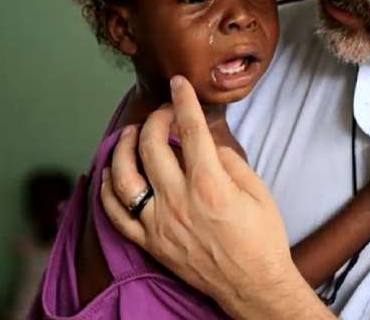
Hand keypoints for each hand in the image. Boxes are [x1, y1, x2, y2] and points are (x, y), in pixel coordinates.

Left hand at [100, 75, 331, 318]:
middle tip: (164, 112)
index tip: (178, 83)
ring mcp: (159, 223)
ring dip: (123, 148)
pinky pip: (117, 214)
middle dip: (155, 119)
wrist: (254, 285)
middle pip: (152, 146)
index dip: (183, 101)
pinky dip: (107, 190)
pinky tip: (109, 173)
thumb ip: (230, 162)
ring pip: (124, 176)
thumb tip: (207, 146)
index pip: (190, 130)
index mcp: (210, 184)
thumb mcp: (258, 191)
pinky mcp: (150, 243)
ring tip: (131, 135)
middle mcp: (179, 200)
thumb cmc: (262, 239)